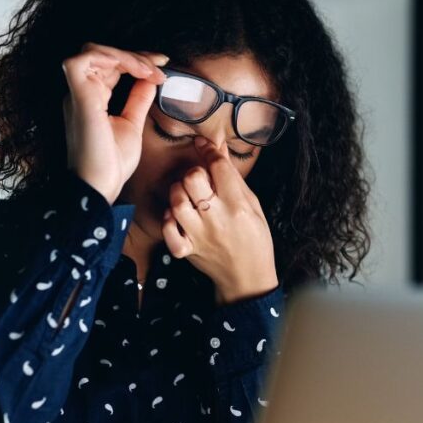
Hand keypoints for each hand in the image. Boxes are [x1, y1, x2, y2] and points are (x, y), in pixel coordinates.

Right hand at [62, 42, 167, 204]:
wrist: (99, 188)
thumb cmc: (110, 165)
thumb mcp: (132, 125)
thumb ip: (138, 101)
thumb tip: (149, 80)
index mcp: (90, 98)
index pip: (109, 65)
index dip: (135, 60)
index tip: (162, 67)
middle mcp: (80, 93)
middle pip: (101, 53)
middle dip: (134, 54)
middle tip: (160, 66)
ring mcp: (77, 94)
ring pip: (93, 50)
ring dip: (126, 55)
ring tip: (150, 70)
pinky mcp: (79, 97)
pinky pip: (85, 60)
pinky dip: (112, 57)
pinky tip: (136, 70)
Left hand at [161, 136, 279, 304]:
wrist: (247, 277)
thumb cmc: (254, 239)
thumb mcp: (252, 205)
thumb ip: (234, 178)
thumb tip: (219, 150)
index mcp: (238, 205)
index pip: (218, 167)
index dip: (208, 150)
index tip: (203, 145)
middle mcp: (217, 219)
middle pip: (193, 179)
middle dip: (193, 173)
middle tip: (199, 180)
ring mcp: (199, 235)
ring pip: (176, 201)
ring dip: (178, 193)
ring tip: (187, 197)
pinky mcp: (187, 250)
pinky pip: (168, 231)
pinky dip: (168, 221)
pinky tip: (177, 218)